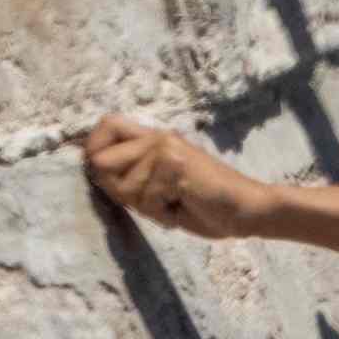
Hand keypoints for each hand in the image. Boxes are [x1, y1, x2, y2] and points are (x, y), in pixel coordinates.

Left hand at [82, 114, 285, 242]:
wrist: (246, 210)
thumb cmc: (201, 205)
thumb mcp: (156, 189)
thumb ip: (129, 176)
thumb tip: (92, 167)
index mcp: (154, 138)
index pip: (106, 125)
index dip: (93, 149)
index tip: (102, 174)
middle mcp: (158, 137)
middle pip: (100, 162)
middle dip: (117, 191)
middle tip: (150, 200)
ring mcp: (167, 149)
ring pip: (124, 187)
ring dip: (146, 207)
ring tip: (174, 203)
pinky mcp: (177, 166)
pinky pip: (147, 199)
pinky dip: (163, 213)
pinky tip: (185, 205)